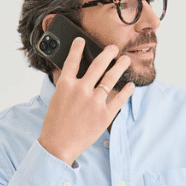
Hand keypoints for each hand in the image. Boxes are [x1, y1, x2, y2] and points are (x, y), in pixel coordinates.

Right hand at [38, 38, 134, 165]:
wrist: (59, 145)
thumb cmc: (55, 124)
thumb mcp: (57, 100)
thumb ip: (67, 86)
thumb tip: (76, 75)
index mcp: (65, 85)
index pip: (72, 61)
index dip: (77, 48)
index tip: (81, 41)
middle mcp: (81, 90)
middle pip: (97, 65)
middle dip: (108, 54)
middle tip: (114, 48)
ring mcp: (94, 102)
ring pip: (111, 78)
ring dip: (120, 67)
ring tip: (126, 60)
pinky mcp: (104, 114)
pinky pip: (119, 98)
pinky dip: (126, 91)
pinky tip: (130, 85)